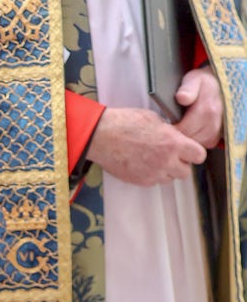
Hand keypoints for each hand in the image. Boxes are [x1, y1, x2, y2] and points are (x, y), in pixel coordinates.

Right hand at [88, 105, 205, 185]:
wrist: (102, 136)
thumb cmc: (125, 123)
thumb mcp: (153, 119)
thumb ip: (169, 131)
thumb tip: (176, 136)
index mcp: (173, 143)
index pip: (199, 155)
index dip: (194, 153)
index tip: (189, 150)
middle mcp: (166, 161)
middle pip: (186, 172)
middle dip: (181, 164)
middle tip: (171, 156)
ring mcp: (154, 174)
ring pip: (170, 179)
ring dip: (167, 171)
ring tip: (154, 159)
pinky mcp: (141, 181)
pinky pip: (154, 182)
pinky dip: (152, 175)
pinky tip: (142, 163)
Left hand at [174, 67, 223, 148]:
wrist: (219, 87)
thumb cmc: (202, 84)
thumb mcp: (193, 80)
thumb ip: (188, 88)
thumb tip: (182, 97)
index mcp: (206, 109)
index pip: (183, 129)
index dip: (170, 130)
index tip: (163, 126)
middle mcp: (214, 122)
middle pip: (188, 139)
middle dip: (176, 136)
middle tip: (166, 130)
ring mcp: (216, 131)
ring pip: (195, 145)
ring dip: (184, 140)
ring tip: (176, 130)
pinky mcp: (217, 137)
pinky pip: (202, 146)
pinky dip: (193, 142)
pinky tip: (187, 132)